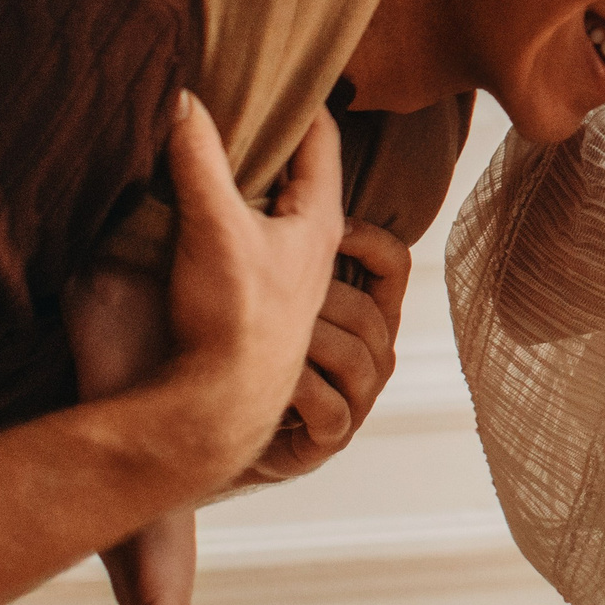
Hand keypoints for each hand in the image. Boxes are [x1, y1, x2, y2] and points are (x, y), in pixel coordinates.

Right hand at [159, 93, 345, 475]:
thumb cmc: (233, 320)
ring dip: (250, 175)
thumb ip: (198, 159)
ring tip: (215, 139)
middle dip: (272, 132)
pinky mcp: (258, 295)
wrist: (216, 407)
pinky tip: (201, 204)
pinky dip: (234, 211)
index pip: (322, 134)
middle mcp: (314, 241)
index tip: (275, 63)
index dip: (300, 96)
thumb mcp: (214, 226)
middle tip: (238, 91)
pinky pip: (252, 235)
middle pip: (299, 168)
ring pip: (275, 204)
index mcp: (320, 218)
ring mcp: (287, 271)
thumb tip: (182, 95)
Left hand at [236, 220, 413, 485]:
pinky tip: (264, 377)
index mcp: (366, 308)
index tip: (329, 226)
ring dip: (309, 342)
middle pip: (370, 312)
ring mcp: (359, 397)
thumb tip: (273, 169)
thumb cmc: (239, 343)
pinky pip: (332, 406)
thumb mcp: (269, 282)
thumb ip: (281, 236)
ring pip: (355, 356)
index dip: (368, 241)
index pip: (393, 264)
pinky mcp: (335, 435)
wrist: (211, 424)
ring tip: (264, 335)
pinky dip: (299, 389)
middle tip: (273, 290)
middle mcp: (373, 351)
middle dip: (321, 299)